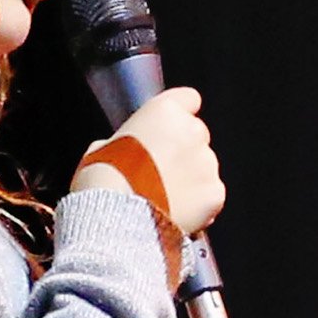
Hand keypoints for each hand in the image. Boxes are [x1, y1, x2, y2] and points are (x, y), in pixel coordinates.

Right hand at [78, 84, 226, 241]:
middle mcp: (192, 132)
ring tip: (164, 197)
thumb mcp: (102, 148)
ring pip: (205, 166)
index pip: (188, 99)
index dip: (180, 113)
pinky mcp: (215, 193)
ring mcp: (207, 163)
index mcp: (164, 112)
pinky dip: (200, 203)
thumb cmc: (104, 181)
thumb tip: (125, 148)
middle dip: (183, 151)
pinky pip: (212, 194)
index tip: (174, 126)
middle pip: (196, 135)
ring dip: (191, 178)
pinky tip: (177, 211)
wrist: (117, 219)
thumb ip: (126, 140)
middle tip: (160, 172)